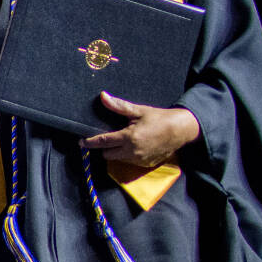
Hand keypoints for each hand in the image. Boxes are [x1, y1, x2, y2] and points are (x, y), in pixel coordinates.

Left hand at [80, 93, 199, 169]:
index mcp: (128, 138)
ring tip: (125, 139)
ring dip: (117, 151)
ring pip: (119, 159)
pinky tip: (136, 145)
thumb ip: (119, 106)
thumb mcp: (138, 111)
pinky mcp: (146, 165)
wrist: (180, 130)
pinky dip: (128, 155)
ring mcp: (139, 161)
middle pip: (108, 154)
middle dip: (105, 147)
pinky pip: (130, 162)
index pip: (103, 142)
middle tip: (109, 137)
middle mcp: (132, 152)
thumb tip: (103, 97)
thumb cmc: (159, 118)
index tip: (81, 142)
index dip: (90, 142)